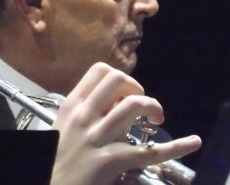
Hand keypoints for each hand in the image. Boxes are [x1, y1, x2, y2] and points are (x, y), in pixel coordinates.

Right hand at [50, 63, 200, 184]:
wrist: (53, 182)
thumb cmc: (58, 155)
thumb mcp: (64, 124)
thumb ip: (86, 110)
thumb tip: (113, 101)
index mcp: (73, 104)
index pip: (99, 71)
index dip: (120, 78)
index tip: (125, 93)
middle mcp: (85, 115)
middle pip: (118, 80)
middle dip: (137, 87)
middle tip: (141, 105)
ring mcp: (100, 136)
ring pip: (134, 106)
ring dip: (153, 107)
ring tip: (156, 119)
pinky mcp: (113, 160)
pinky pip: (151, 151)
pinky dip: (177, 146)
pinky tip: (192, 142)